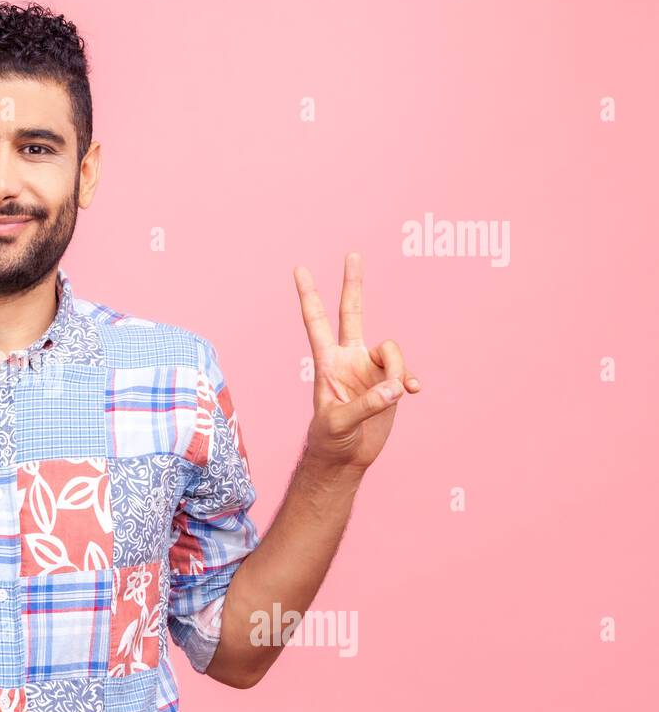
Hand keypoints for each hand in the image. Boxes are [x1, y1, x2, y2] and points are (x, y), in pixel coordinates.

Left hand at [293, 252, 420, 470]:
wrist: (346, 457)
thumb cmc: (330, 440)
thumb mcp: (339, 423)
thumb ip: (366, 405)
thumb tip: (395, 388)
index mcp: (327, 362)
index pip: (316, 321)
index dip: (309, 295)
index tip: (299, 268)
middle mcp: (349, 358)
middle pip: (352, 313)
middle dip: (353, 284)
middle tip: (352, 253)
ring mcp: (369, 368)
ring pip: (392, 350)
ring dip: (398, 369)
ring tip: (394, 395)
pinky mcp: (389, 382)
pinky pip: (406, 371)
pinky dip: (410, 380)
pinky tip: (412, 393)